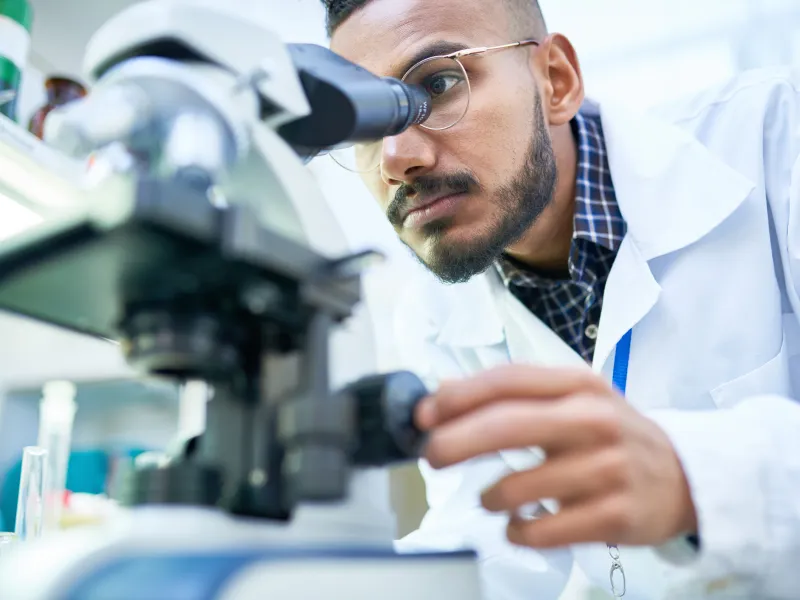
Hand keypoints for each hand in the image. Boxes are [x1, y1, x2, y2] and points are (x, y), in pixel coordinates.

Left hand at [415, 365, 697, 548]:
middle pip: (507, 426)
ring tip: (491, 497)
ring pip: (518, 487)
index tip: (424, 414)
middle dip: (455, 442)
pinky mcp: (615, 515)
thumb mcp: (571, 399)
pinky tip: (518, 524)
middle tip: (431, 457)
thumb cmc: (611, 434)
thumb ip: (513, 394)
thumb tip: (442, 392)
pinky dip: (516, 530)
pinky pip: (541, 530)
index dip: (458, 396)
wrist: (685, 476)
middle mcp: (594, 420)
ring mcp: (607, 469)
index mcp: (579, 385)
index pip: (508, 381)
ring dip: (489, 497)